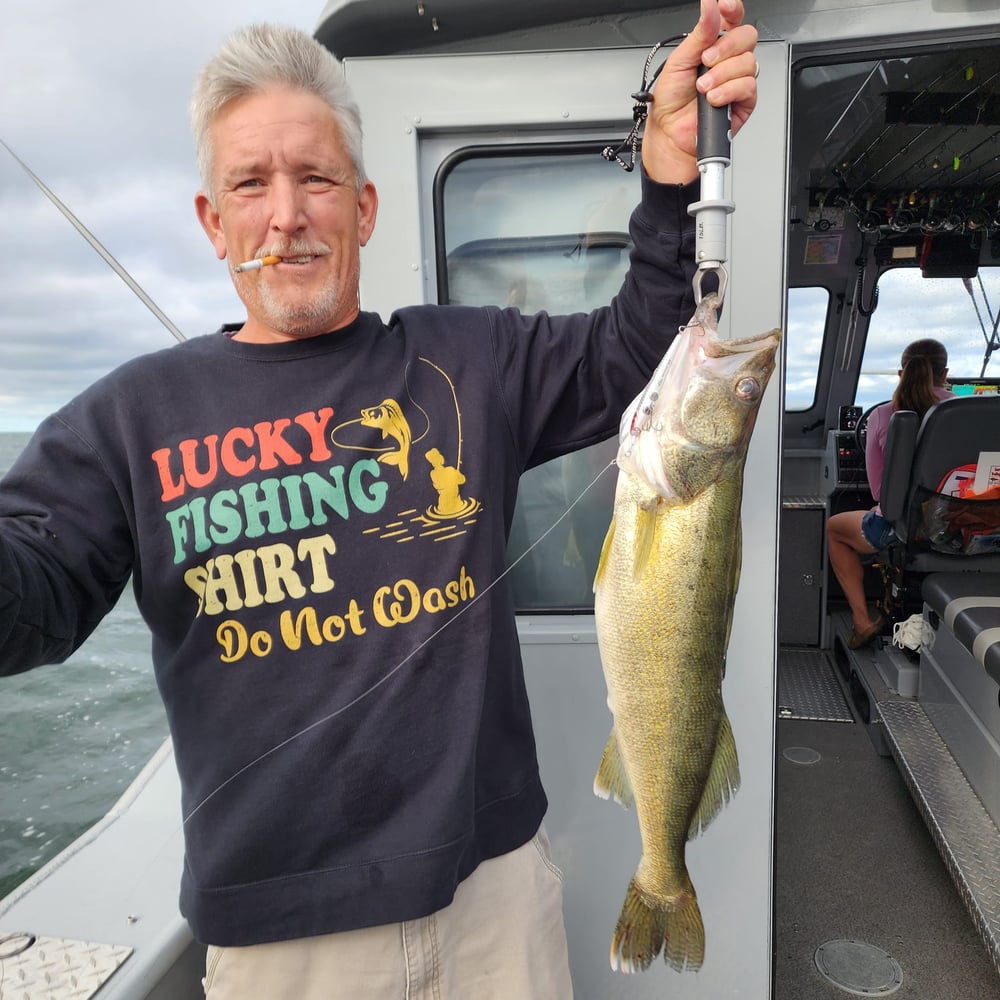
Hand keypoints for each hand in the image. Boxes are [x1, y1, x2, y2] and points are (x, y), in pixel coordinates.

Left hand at [642, 0, 757, 183]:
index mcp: (712, 45)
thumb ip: (699, 34)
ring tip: (703, 88)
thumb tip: (709, 6)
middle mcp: (728, 60)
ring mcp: (738, 79)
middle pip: (747, 36)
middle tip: (705, 61)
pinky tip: (714, 98)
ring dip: (722, 75)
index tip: (724, 5)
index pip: (731, 18)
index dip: (732, 9)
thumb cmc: (672, 101)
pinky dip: (728, 90)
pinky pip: (748, 85)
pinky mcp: (745, 100)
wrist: (670, 134)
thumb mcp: (679, 61)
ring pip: (748, 62)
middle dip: (726, 47)